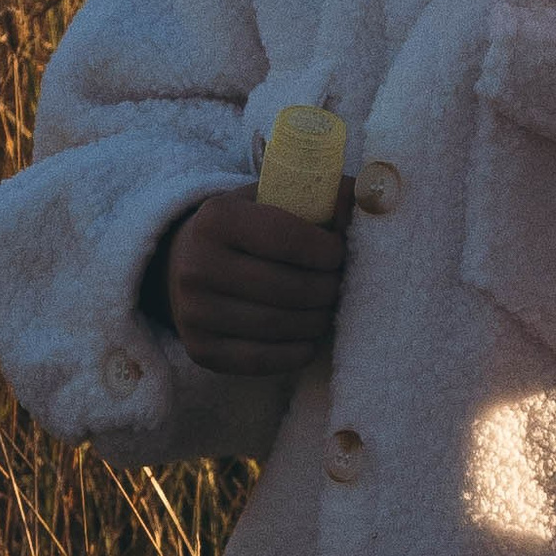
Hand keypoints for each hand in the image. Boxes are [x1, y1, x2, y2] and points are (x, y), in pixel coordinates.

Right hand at [156, 182, 351, 376]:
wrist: (185, 263)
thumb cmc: (247, 229)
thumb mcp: (272, 199)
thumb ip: (320, 196)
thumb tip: (369, 197)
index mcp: (217, 218)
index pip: (289, 239)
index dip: (328, 250)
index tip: (340, 253)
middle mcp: (197, 265)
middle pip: (288, 289)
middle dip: (327, 289)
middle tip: (340, 285)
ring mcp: (194, 312)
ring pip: (279, 326)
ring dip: (317, 321)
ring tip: (327, 308)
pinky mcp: (200, 349)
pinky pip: (261, 360)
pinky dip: (296, 352)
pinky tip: (308, 338)